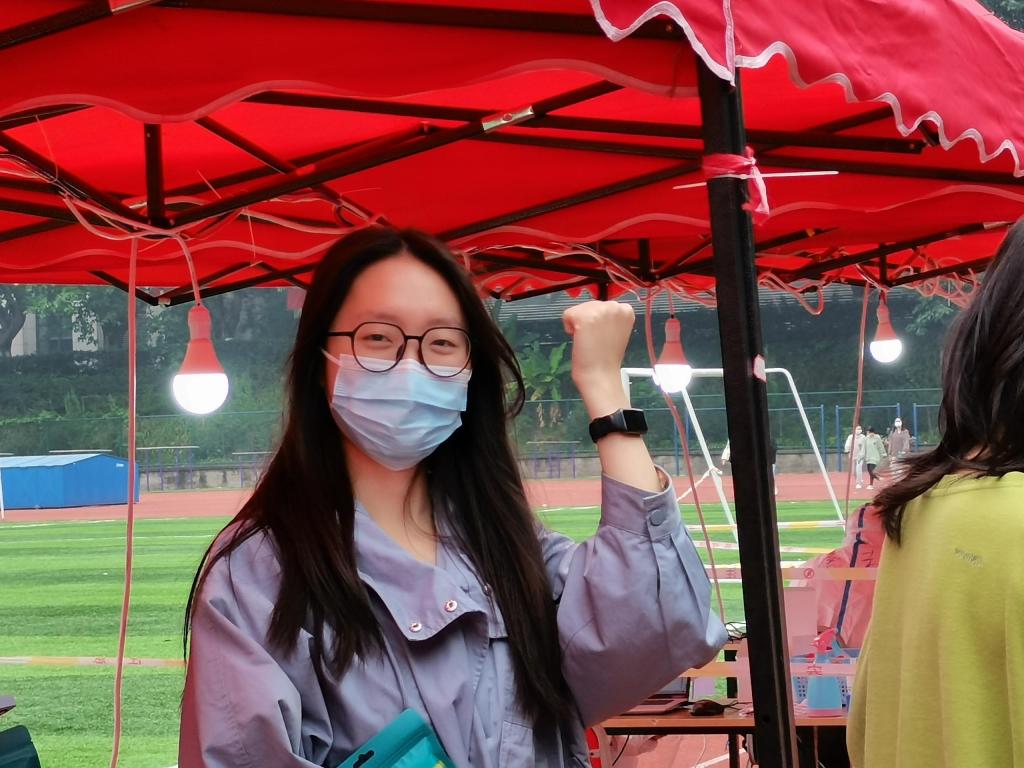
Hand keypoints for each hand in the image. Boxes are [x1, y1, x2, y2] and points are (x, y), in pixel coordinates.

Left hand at [562, 301, 633, 416]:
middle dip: (588, 320)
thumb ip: (609, 319)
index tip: (603, 335)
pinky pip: (567, 314)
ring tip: (589, 340)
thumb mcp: (617, 331)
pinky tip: (579, 339)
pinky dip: (568, 327)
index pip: (602, 305)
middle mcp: (615, 306)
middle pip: (590, 305)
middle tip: (595, 340)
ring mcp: (600, 310)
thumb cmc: (607, 358)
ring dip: (578, 323)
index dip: (599, 320)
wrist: (601, 375)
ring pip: (578, 309)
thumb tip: (595, 314)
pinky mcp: (584, 316)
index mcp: (626, 310)